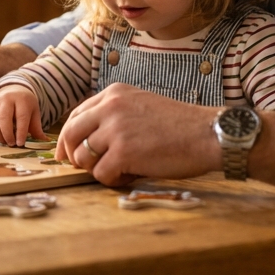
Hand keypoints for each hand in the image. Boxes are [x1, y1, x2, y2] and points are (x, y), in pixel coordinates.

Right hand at [0, 85, 45, 145]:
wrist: (12, 90)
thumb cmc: (25, 105)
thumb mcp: (34, 113)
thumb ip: (37, 128)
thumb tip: (45, 141)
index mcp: (22, 99)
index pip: (21, 117)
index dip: (21, 132)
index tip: (20, 144)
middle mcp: (6, 99)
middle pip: (4, 117)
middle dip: (7, 134)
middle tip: (12, 144)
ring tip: (5, 142)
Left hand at [55, 83, 222, 185]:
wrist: (207, 134)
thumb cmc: (180, 124)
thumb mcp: (142, 104)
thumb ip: (115, 115)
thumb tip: (88, 139)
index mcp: (114, 93)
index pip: (76, 116)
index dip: (68, 137)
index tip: (67, 153)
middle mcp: (110, 107)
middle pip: (70, 135)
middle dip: (73, 155)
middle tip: (82, 168)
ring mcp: (115, 129)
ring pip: (82, 157)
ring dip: (96, 169)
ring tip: (118, 170)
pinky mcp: (123, 153)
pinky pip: (100, 174)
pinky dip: (112, 181)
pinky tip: (129, 176)